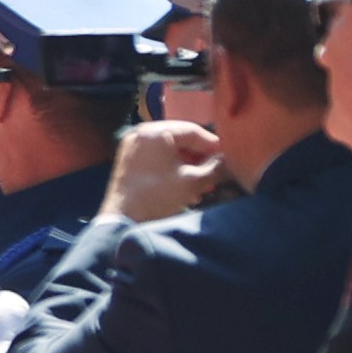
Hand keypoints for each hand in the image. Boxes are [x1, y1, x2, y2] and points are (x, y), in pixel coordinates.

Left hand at [106, 120, 224, 222]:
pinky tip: (185, 189)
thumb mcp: (193, 181)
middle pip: (180, 141)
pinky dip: (172, 171)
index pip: (193, 131)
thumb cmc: (158, 196)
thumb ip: (215, 168)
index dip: (213, 145)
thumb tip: (229, 162)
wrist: (122, 221)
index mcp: (155, 132)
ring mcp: (131, 148)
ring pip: (169, 153)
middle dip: (200, 159)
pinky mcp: (127, 163)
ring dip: (188, 168)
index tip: (228, 157)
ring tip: (204, 186)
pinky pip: (156, 160)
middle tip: (216, 173)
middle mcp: (140, 134)